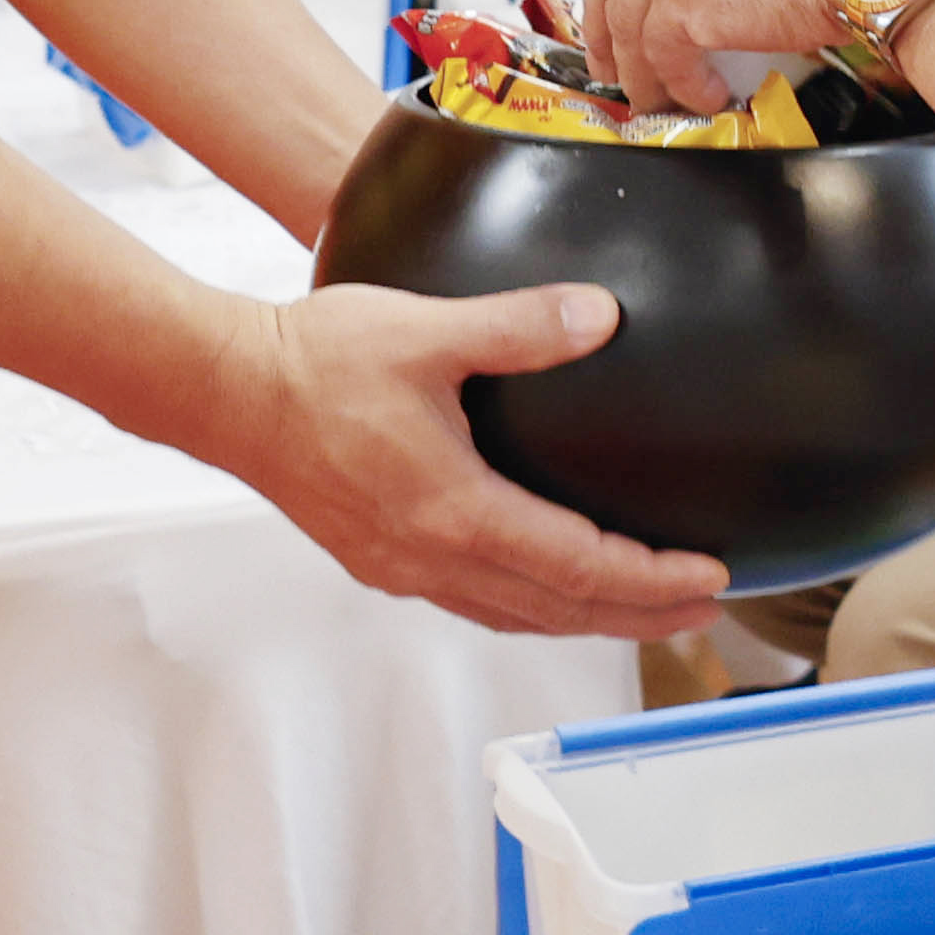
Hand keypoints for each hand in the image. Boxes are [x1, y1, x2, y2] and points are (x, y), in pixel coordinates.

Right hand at [190, 276, 725, 637]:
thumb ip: (521, 326)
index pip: (577, 566)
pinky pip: (475, 603)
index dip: (650, 579)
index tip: (709, 580)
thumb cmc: (313, 361)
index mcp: (453, 511)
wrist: (224, 392)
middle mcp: (430, 557)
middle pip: (558, 610)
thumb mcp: (428, 331)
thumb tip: (600, 316)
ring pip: (516, 615)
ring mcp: (401, 567)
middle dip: (639, 614)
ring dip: (587, 618)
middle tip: (704, 613)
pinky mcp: (379, 559)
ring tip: (646, 610)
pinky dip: (531, 607)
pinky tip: (550, 591)